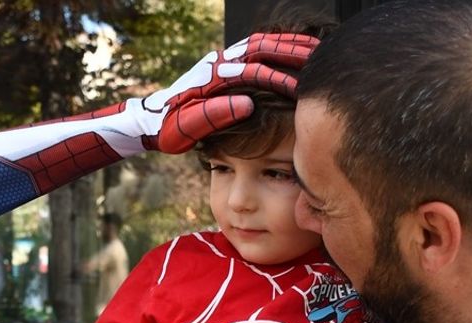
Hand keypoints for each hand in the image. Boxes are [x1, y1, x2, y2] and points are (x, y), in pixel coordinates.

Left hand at [138, 33, 318, 153]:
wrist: (150, 119)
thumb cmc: (169, 129)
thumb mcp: (189, 127)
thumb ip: (216, 114)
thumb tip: (248, 104)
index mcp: (213, 78)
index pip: (254, 73)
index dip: (280, 79)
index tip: (303, 89)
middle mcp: (219, 63)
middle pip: (262, 48)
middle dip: (292, 52)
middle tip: (320, 59)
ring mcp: (221, 60)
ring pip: (260, 44)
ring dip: (288, 45)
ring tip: (316, 51)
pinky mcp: (223, 63)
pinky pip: (255, 48)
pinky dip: (276, 47)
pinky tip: (294, 54)